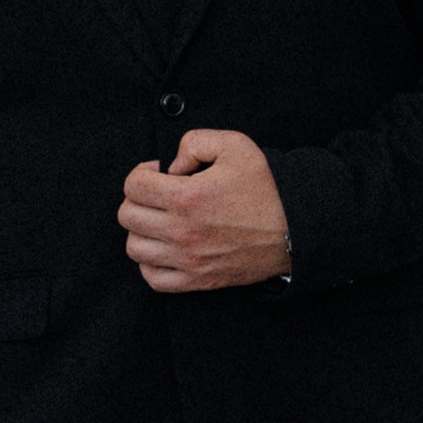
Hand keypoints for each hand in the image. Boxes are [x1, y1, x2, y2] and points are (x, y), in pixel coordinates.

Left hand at [120, 128, 293, 291]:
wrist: (295, 229)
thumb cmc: (267, 188)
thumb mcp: (235, 145)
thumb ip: (194, 142)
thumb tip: (170, 166)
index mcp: (187, 197)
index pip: (133, 185)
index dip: (142, 173)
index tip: (160, 174)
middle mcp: (182, 231)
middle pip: (127, 215)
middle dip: (139, 199)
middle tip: (159, 196)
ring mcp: (188, 259)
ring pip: (135, 247)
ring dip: (142, 230)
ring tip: (161, 221)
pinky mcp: (197, 280)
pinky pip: (153, 278)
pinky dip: (151, 263)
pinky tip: (164, 248)